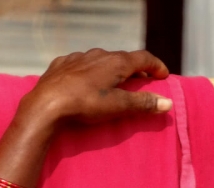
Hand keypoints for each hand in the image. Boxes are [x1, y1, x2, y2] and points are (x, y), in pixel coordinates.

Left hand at [16, 48, 171, 141]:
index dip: (156, 66)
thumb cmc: (84, 105)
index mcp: (116, 62)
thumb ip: (142, 104)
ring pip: (98, 60)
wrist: (45, 104)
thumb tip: (168, 103)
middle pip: (121, 58)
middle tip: (139, 80)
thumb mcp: (117, 106)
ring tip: (110, 81)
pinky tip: (82, 80)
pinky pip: (77, 65)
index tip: (163, 75)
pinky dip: (85, 71)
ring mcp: (77, 58)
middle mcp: (98, 55)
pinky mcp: (60, 65)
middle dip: (133, 68)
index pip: (143, 58)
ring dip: (108, 69)